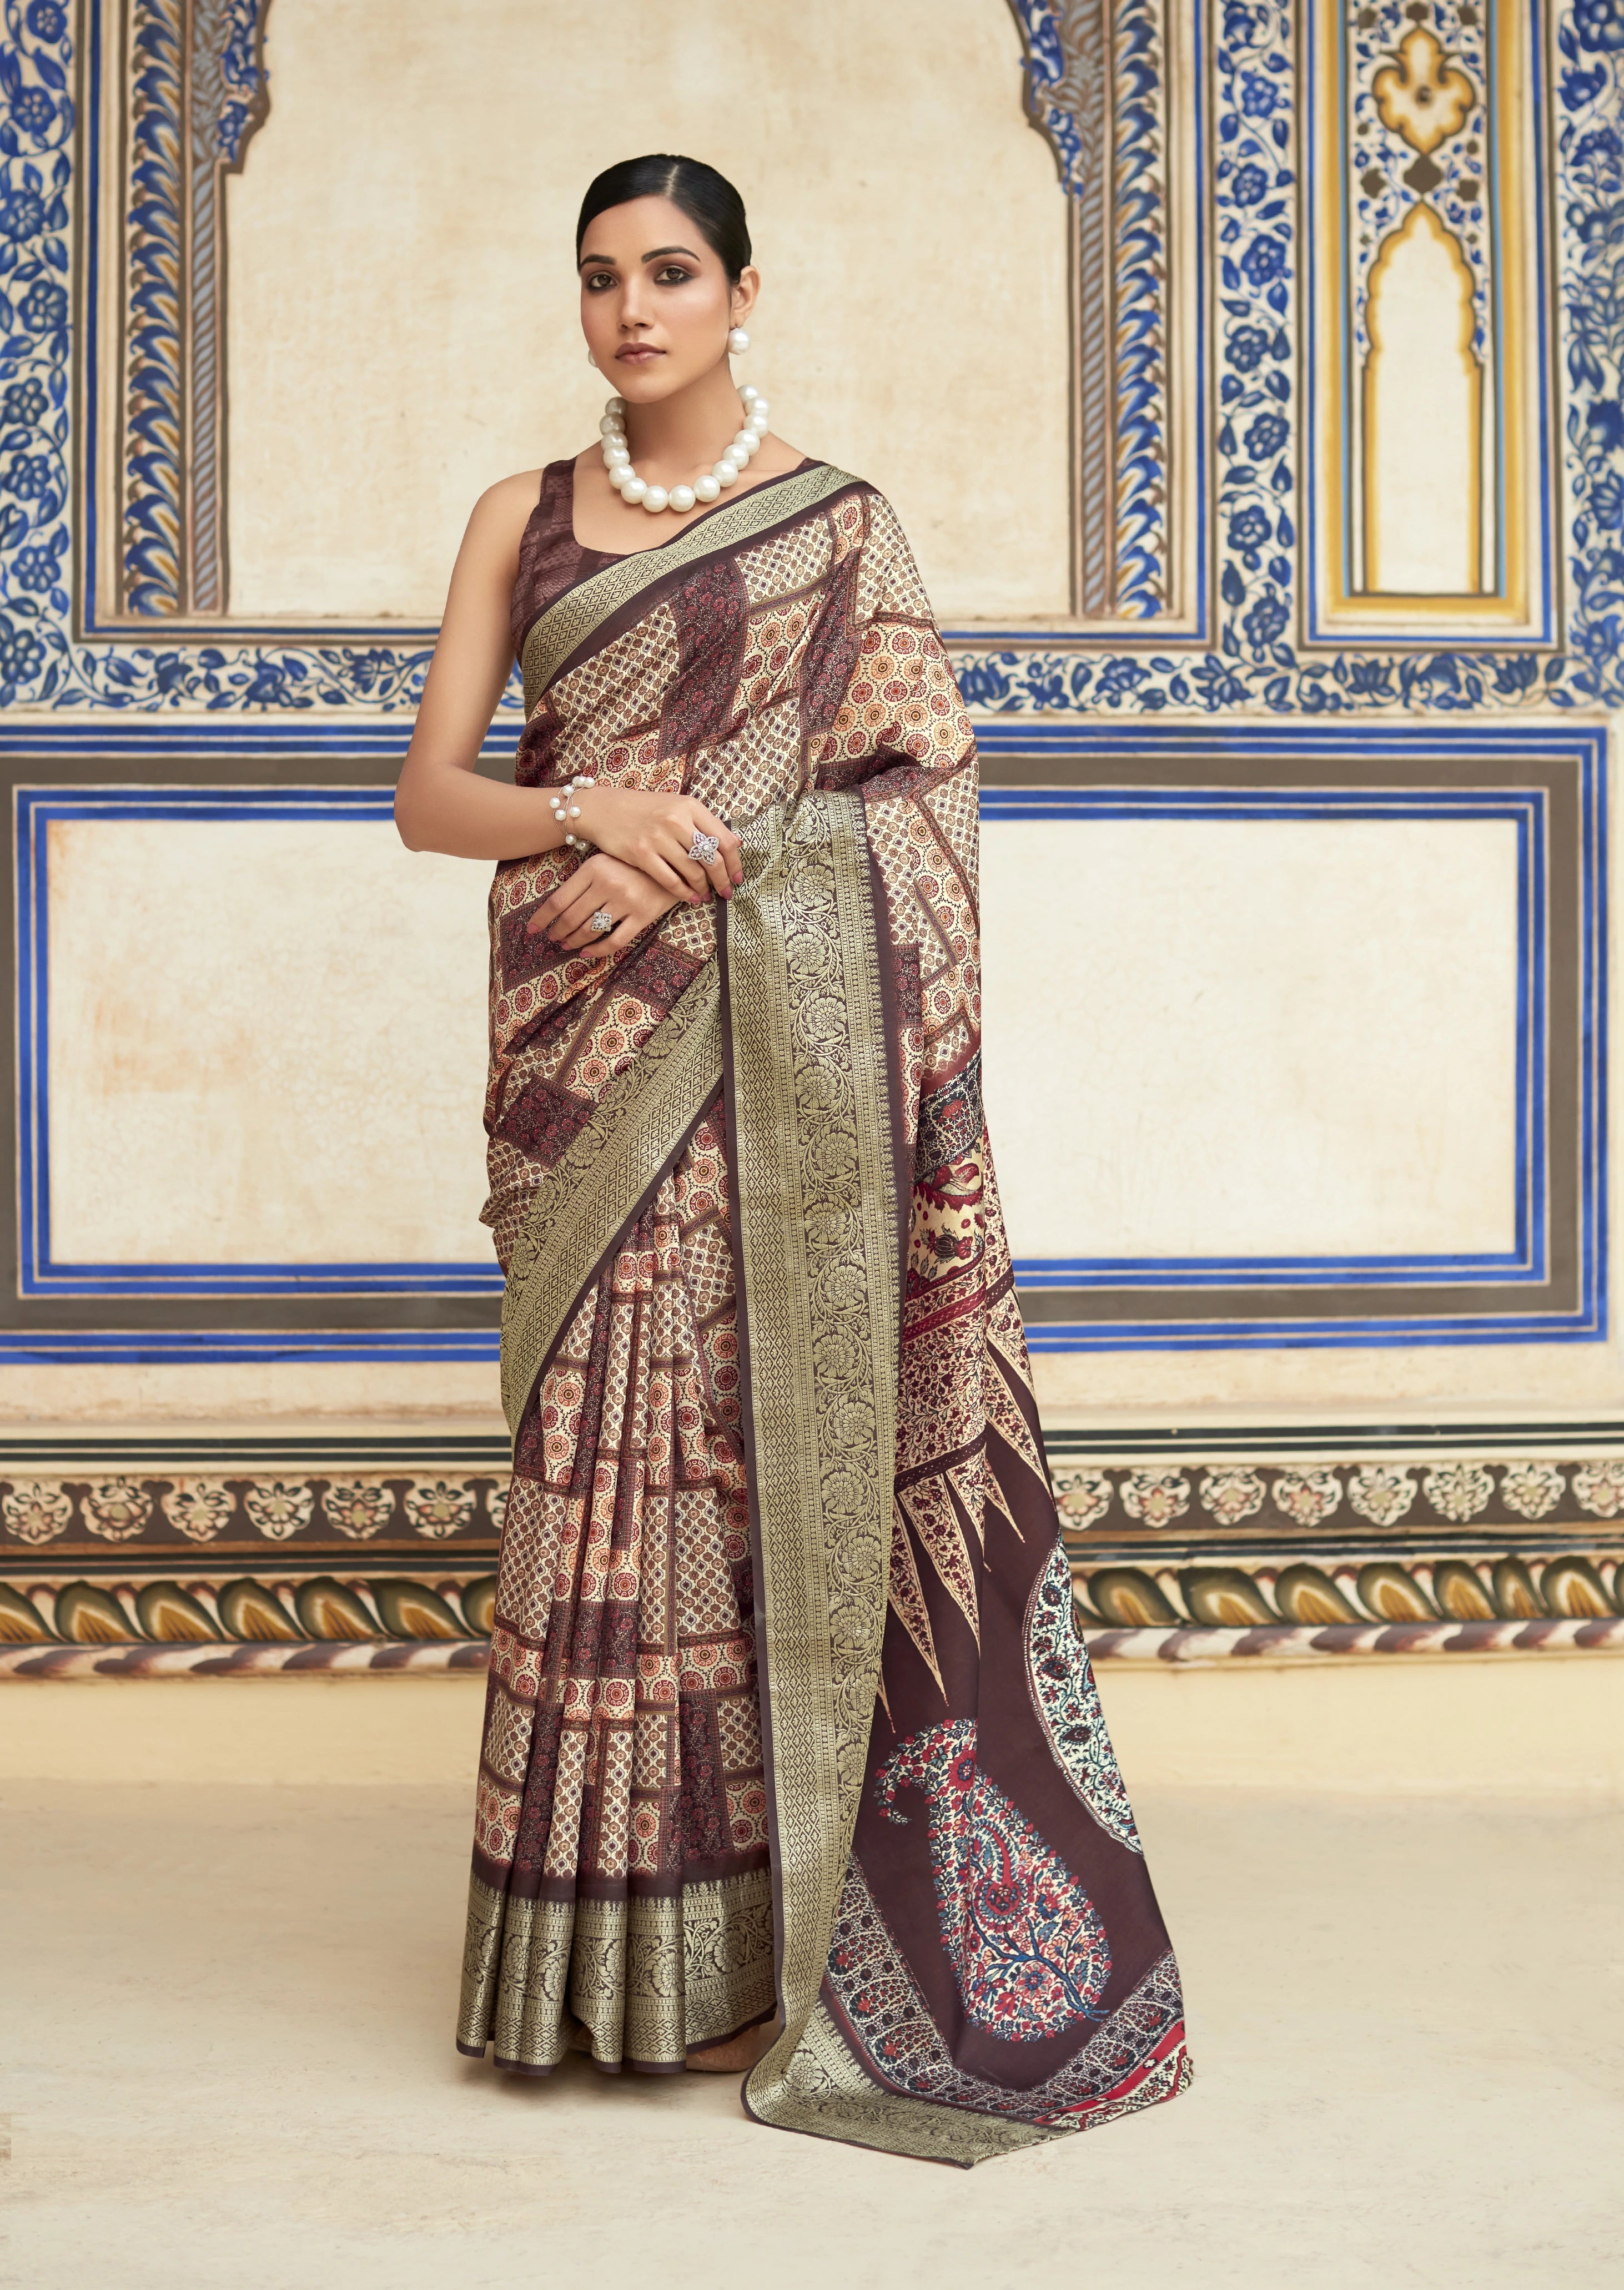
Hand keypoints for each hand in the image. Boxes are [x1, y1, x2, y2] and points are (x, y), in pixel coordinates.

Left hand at [529, 852, 684, 961]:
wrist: (676, 862)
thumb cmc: (634, 863)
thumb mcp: (605, 860)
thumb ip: (583, 878)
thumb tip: (557, 906)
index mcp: (594, 867)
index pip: (559, 899)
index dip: (542, 917)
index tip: (532, 929)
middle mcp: (608, 884)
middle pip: (572, 917)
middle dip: (557, 931)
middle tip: (552, 938)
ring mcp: (625, 901)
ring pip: (590, 930)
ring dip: (573, 941)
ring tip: (567, 944)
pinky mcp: (642, 916)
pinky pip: (614, 941)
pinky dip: (597, 950)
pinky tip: (586, 952)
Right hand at [572, 785, 743, 903]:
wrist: (605, 809)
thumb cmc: (645, 809)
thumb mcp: (677, 806)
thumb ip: (703, 823)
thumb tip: (735, 844)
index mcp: (690, 806)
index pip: (724, 840)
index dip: (735, 863)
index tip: (738, 878)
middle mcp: (676, 820)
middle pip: (712, 859)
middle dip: (723, 881)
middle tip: (726, 893)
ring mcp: (658, 837)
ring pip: (693, 872)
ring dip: (703, 888)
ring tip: (705, 895)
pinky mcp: (641, 854)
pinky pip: (670, 880)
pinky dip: (684, 893)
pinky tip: (689, 898)